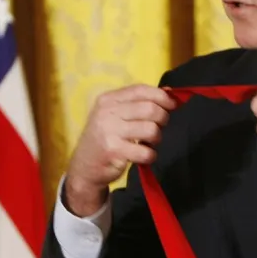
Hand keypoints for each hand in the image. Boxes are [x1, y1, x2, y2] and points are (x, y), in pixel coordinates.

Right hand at [64, 85, 176, 215]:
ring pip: (151, 129)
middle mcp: (107, 112)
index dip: (161, 96)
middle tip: (158, 127)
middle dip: (162, 118)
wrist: (84, 167)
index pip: (140, 90)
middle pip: (150, 108)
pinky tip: (143, 156)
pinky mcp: (114, 151)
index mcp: (108, 99)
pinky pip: (146, 152)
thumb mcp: (114, 116)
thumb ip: (138, 103)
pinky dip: (150, 155)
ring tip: (149, 143)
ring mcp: (109, 131)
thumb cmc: (105, 139)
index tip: (172, 105)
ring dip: (156, 138)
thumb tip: (168, 93)